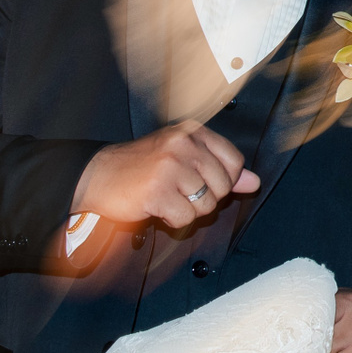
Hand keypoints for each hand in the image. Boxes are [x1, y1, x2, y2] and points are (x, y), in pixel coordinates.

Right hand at [71, 122, 258, 228]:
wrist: (98, 176)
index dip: (224, 180)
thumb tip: (253, 182)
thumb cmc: (140, 167)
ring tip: (168, 199)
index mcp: (192, 132)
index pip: (234, 160)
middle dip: (205, 198)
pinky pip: (186, 218)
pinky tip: (158, 208)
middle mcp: (183, 144)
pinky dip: (173, 220)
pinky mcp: (157, 190)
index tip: (202, 181)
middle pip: (223, 186)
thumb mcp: (182, 158)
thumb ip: (220, 169)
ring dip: (188, 211)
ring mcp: (170, 166)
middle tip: (180, 193)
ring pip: (207, 205)